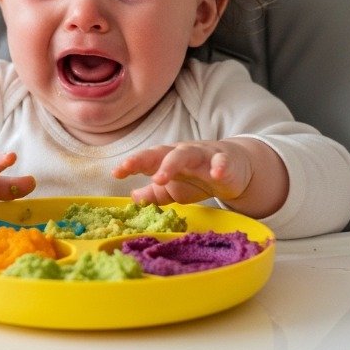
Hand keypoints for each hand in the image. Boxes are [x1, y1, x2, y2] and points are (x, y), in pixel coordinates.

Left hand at [112, 140, 252, 205]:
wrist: (233, 167)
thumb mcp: (173, 189)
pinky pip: (222, 162)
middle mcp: (182, 153)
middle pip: (162, 153)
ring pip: (186, 154)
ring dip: (172, 164)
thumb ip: (153, 194)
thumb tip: (132, 196)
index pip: (146, 159)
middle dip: (145, 160)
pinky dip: (219, 166)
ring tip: (161, 178)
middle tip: (130, 170)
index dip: (131, 164)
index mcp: (167, 159)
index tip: (116, 172)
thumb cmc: (197, 176)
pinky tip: (216, 174)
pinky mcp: (225, 161)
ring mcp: (204, 155)